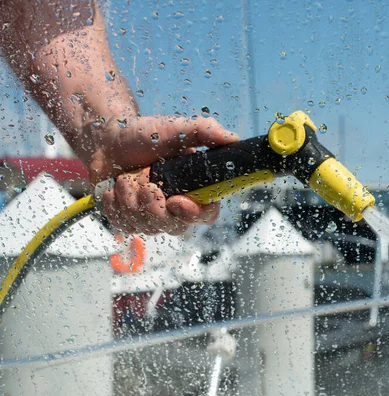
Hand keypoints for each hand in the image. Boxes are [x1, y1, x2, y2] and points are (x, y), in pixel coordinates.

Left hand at [87, 115, 237, 234]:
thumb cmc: (146, 134)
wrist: (109, 139)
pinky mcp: (128, 220)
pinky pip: (124, 225)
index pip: (206, 215)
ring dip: (131, 201)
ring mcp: (151, 217)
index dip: (195, 214)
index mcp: (193, 190)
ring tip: (126, 177)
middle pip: (175, 227)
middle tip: (146, 185)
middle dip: (155, 208)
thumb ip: (205, 131)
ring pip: (147, 227)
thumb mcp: (177, 128)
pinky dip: (114, 205)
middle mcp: (175, 208)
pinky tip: (114, 188)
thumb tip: (233, 138)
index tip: (177, 201)